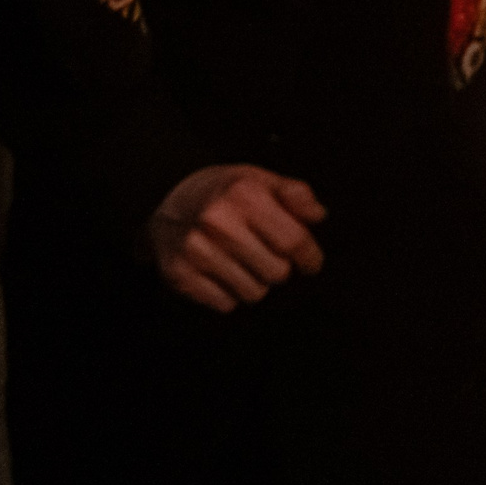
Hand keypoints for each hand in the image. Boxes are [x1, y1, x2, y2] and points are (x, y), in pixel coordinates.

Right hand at [148, 165, 324, 313]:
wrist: (167, 200)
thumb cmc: (226, 193)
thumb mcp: (262, 179)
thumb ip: (296, 194)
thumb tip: (318, 216)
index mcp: (244, 194)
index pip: (293, 241)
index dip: (310, 257)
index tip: (311, 263)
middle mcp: (217, 221)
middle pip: (277, 272)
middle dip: (280, 268)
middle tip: (268, 256)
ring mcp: (195, 249)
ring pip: (253, 293)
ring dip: (255, 282)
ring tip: (244, 263)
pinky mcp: (179, 274)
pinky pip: (225, 304)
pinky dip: (230, 294)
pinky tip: (223, 273)